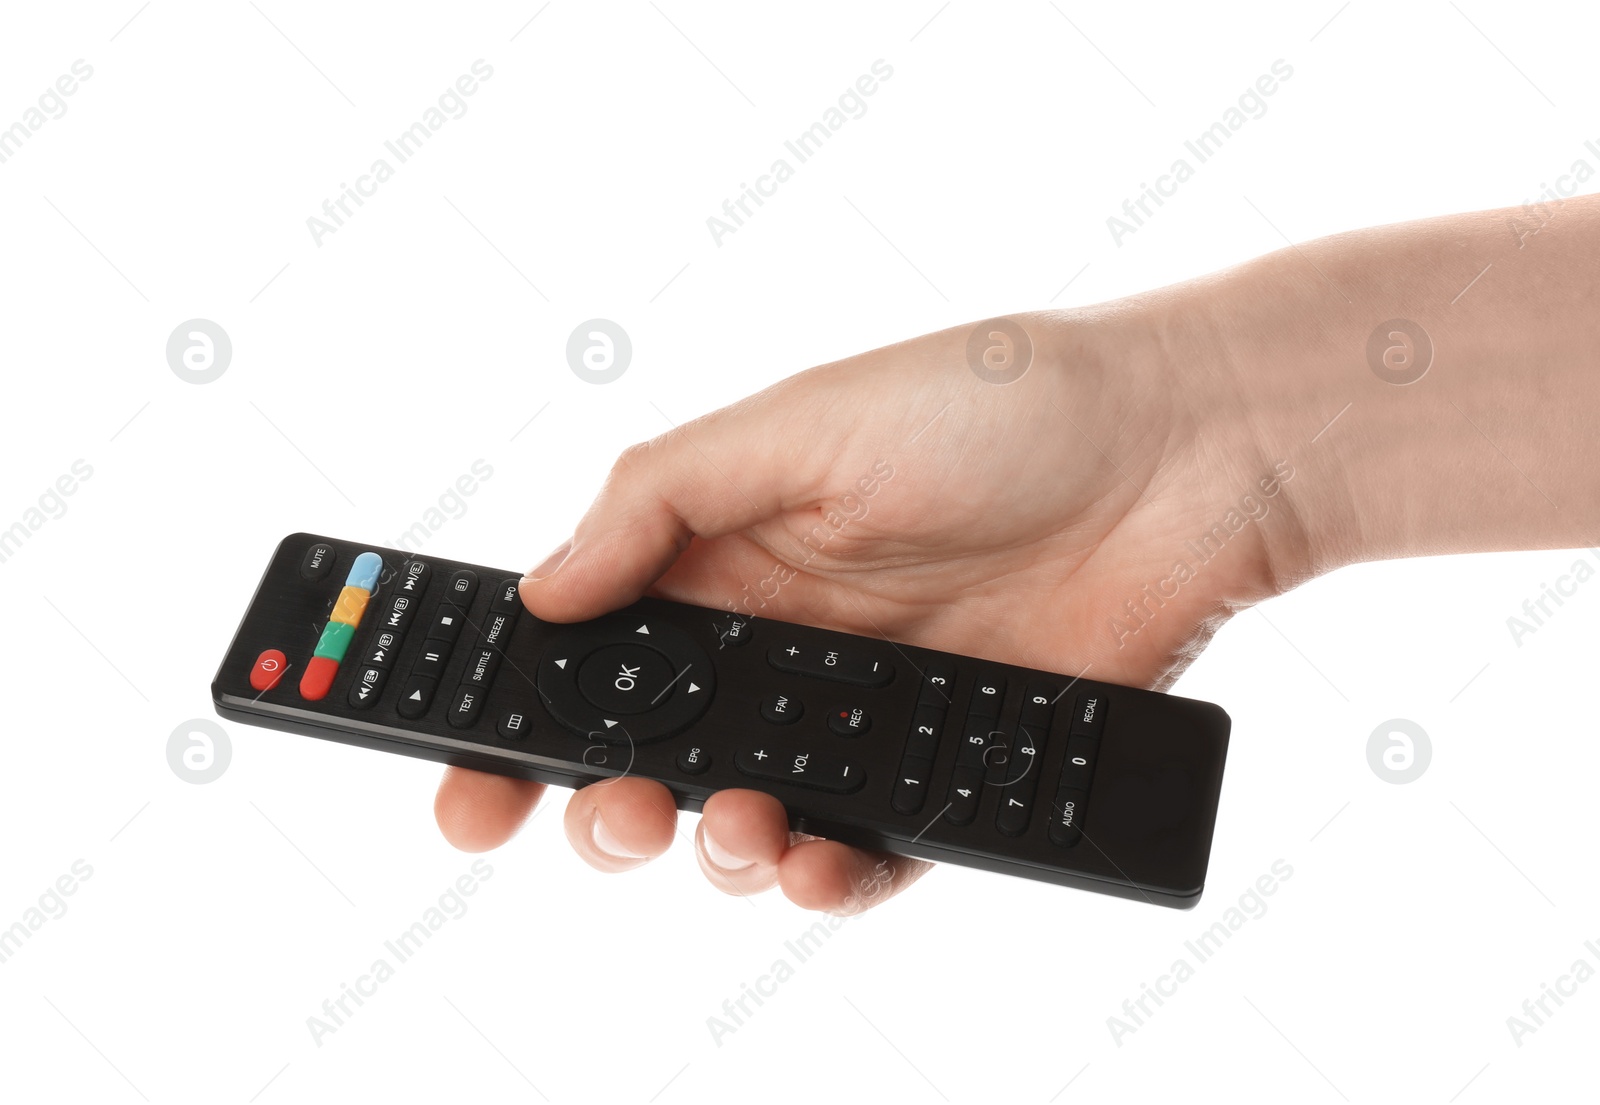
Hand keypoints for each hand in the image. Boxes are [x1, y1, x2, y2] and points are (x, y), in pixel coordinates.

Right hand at [433, 306, 1290, 912]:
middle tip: (600, 809)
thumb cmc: (994, 404)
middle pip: (652, 754)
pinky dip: (828, 872)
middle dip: (599, 802)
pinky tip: (814, 858)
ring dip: (710, 841)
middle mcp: (782, 648)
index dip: (515, 713)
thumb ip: (660, 501)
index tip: (462, 777)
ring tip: (725, 820)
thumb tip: (543, 591)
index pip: (592, 650)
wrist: (1182, 453)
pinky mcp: (949, 772)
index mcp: (725, 558)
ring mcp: (864, 718)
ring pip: (744, 815)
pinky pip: (870, 850)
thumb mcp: (802, 421)